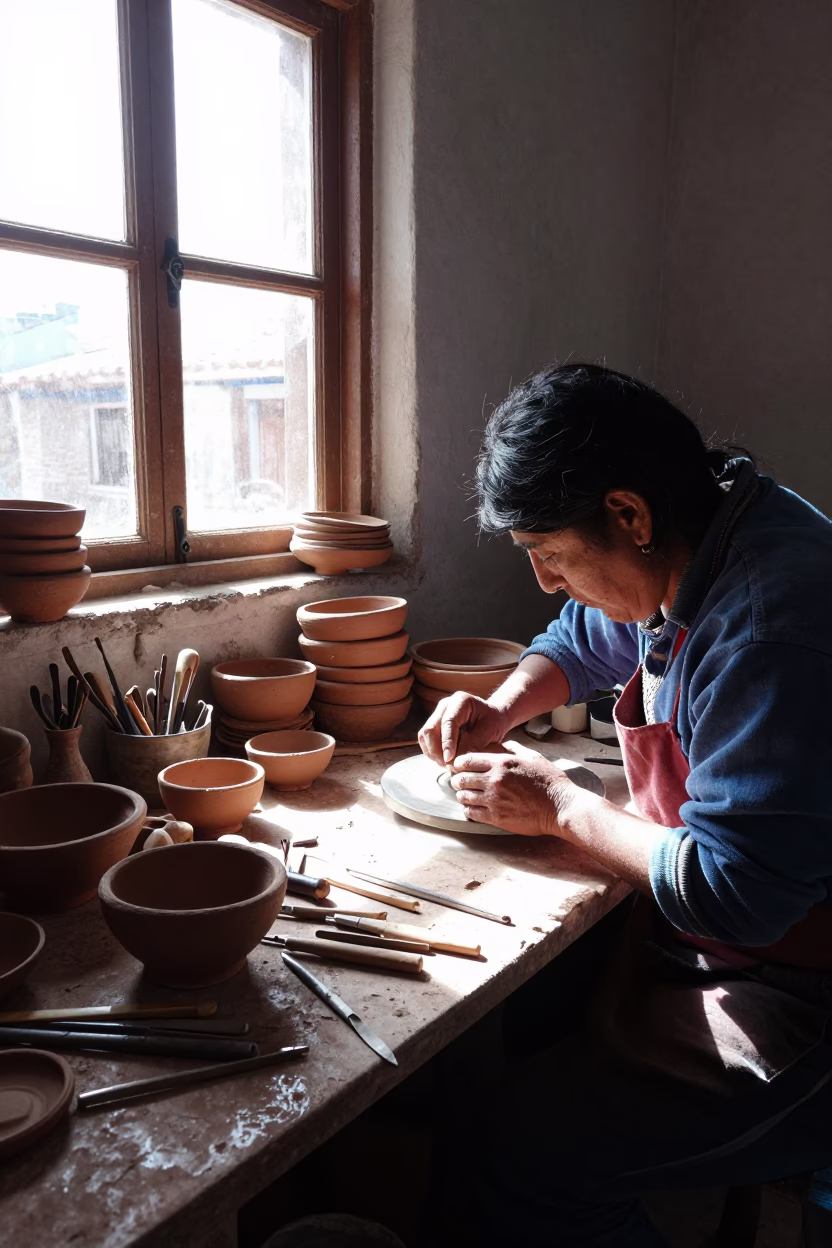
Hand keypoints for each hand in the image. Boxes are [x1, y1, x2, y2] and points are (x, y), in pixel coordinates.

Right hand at [418, 693, 510, 764]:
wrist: (492, 718)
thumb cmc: (494, 722)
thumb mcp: (490, 731)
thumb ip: (474, 744)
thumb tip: (455, 760)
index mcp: (460, 700)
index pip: (448, 722)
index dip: (447, 742)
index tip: (449, 759)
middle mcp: (445, 705)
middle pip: (430, 729)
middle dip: (437, 750)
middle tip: (448, 766)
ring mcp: (437, 714)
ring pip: (424, 735)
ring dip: (433, 753)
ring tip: (447, 765)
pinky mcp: (434, 724)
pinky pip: (425, 740)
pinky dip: (432, 752)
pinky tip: (444, 760)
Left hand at [449, 740, 586, 836]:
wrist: (560, 806)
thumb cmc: (549, 782)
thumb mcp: (533, 757)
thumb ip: (514, 749)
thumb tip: (503, 745)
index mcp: (501, 763)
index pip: (466, 760)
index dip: (459, 764)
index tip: (460, 767)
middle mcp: (494, 780)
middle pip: (460, 778)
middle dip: (457, 780)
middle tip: (460, 782)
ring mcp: (493, 800)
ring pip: (463, 797)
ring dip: (462, 795)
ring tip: (467, 795)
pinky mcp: (496, 817)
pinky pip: (471, 813)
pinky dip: (468, 810)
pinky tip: (473, 809)